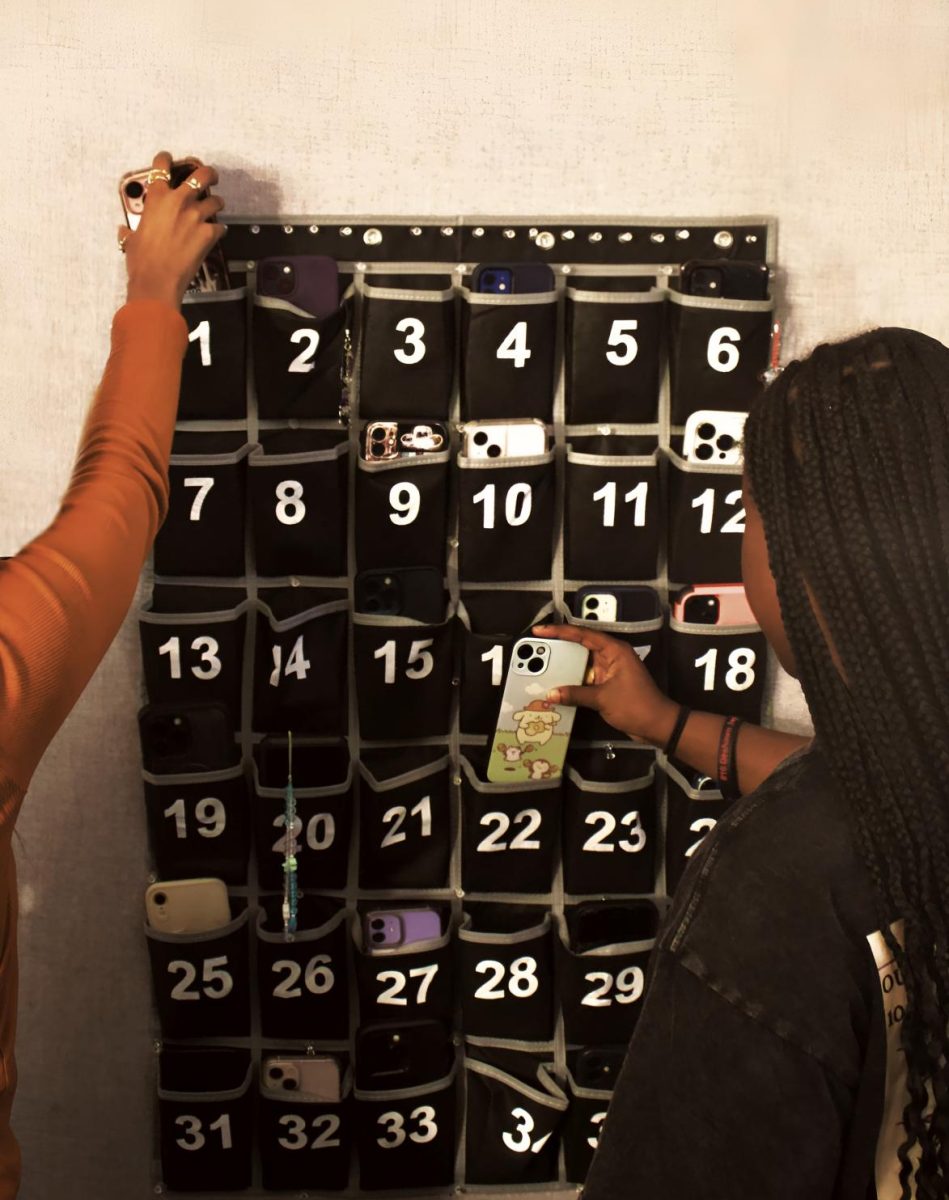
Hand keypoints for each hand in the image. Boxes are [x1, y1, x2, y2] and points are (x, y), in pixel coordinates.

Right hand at [118, 150, 226, 308]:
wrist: (157, 280)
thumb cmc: (142, 260)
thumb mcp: (131, 239)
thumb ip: (131, 228)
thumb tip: (125, 231)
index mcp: (156, 197)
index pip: (161, 165)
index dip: (166, 159)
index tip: (170, 159)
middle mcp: (178, 201)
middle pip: (200, 174)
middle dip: (208, 173)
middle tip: (210, 175)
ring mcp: (196, 216)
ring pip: (216, 201)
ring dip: (216, 203)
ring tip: (215, 206)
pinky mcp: (209, 233)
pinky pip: (220, 227)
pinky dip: (219, 229)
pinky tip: (216, 233)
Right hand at [532, 623, 678, 745]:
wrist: (657, 725)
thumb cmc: (635, 706)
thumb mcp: (603, 699)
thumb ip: (575, 694)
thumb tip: (551, 694)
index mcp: (614, 650)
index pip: (583, 635)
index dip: (560, 631)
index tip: (539, 631)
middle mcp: (611, 656)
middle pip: (580, 646)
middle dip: (559, 647)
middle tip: (535, 648)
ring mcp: (609, 670)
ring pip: (581, 662)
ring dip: (564, 665)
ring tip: (541, 665)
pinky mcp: (607, 683)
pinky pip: (585, 677)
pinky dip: (572, 680)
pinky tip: (556, 684)